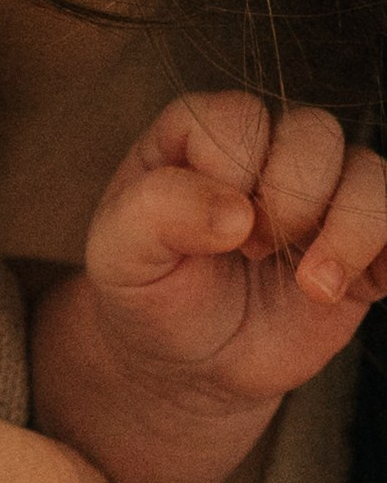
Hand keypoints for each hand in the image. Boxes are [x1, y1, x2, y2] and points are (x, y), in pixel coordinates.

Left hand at [32, 93, 386, 482]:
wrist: (187, 365)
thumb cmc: (147, 294)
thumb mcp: (121, 254)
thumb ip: (158, 213)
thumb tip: (235, 212)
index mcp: (199, 133)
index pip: (238, 118)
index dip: (234, 172)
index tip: (214, 230)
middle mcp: (267, 150)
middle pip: (314, 132)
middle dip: (291, 198)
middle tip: (255, 252)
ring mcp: (320, 194)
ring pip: (370, 171)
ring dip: (351, 229)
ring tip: (314, 286)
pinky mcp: (361, 244)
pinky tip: (365, 288)